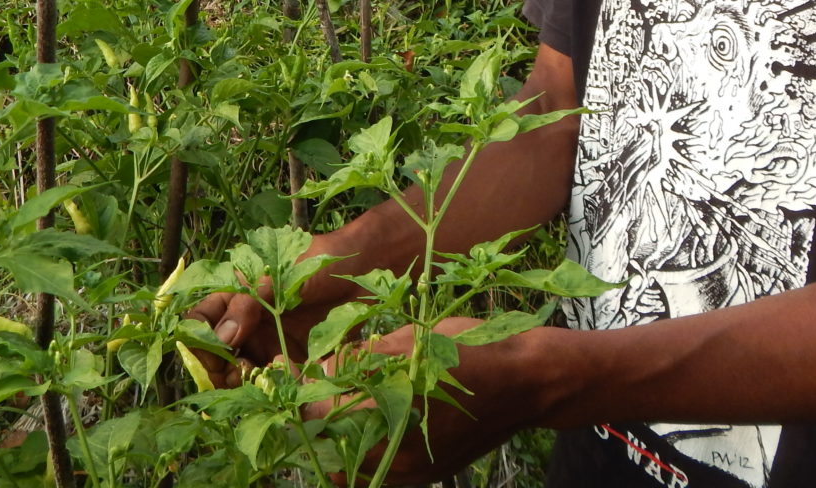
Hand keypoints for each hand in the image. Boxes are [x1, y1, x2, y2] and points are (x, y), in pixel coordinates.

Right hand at [185, 259, 359, 388]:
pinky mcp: (291, 359)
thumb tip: (223, 339)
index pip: (200, 321)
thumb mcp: (279, 275)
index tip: (209, 357)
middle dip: (218, 371)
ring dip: (243, 382)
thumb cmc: (316, 261)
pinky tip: (282, 380)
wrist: (361, 270)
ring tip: (259, 380)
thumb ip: (248, 303)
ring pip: (240, 372)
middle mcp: (245, 322)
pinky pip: (271, 380)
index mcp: (234, 295)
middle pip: (216, 355)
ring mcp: (267, 342)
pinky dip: (270, 386)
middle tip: (236, 376)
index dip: (197, 340)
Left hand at [305, 318, 546, 486]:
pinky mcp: (425, 476)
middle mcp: (400, 456)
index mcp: (393, 414)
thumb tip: (327, 367)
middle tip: (305, 394)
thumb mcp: (413, 340)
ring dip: (336, 442)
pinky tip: (365, 420)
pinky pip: (378, 473)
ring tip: (332, 407)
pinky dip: (363, 452)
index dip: (300, 397)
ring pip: (353, 469)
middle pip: (331, 452)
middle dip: (313, 424)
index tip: (288, 376)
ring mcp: (413, 473)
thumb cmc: (472, 350)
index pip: (322, 418)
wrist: (527, 383)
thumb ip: (365, 358)